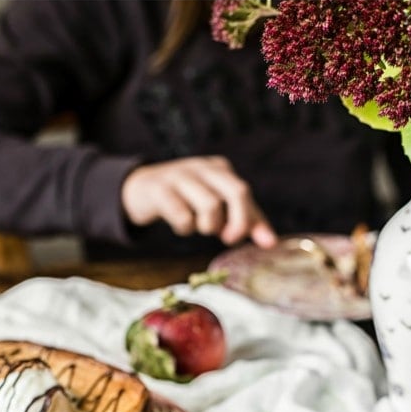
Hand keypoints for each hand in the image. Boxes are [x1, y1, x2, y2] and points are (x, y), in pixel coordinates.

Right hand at [120, 156, 276, 247]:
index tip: (267, 244)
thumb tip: (271, 243)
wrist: (140, 190)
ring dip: (207, 226)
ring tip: (198, 226)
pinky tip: (180, 225)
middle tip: (229, 239)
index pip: (244, 193)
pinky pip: (183, 216)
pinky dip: (184, 228)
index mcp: (220, 169)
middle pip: (236, 192)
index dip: (255, 220)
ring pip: (210, 206)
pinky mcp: (159, 189)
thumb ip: (244, 221)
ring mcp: (180, 175)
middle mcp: (202, 168)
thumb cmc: (186, 201)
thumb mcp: (217, 206)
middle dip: (240, 222)